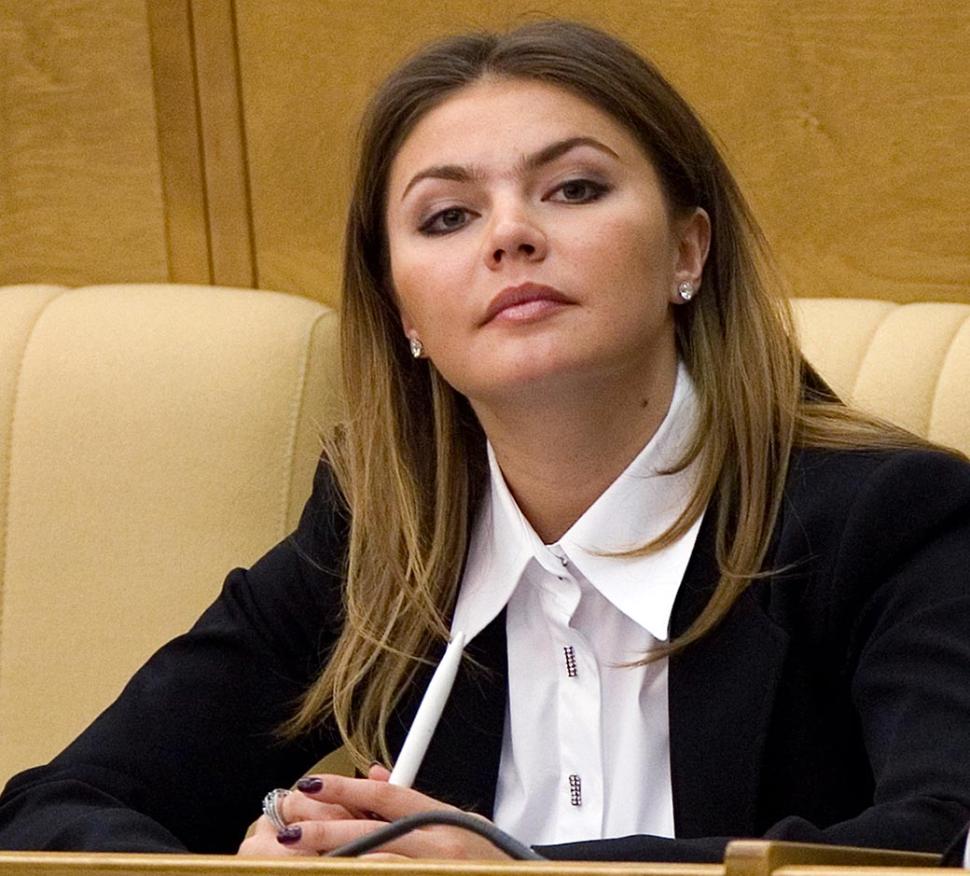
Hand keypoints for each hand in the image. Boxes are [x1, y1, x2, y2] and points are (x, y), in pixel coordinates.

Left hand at [248, 764, 510, 859]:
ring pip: (374, 864)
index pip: (388, 797)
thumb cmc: (490, 861)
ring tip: (297, 855)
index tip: (311, 785)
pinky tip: (336, 871)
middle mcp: (440, 845)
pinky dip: (362, 873)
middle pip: (372, 833)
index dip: (346, 789)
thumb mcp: (461, 822)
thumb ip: (416, 803)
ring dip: (334, 860)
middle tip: (290, 827)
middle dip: (325, 830)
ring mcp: (436, 871)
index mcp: (444, 820)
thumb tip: (374, 774)